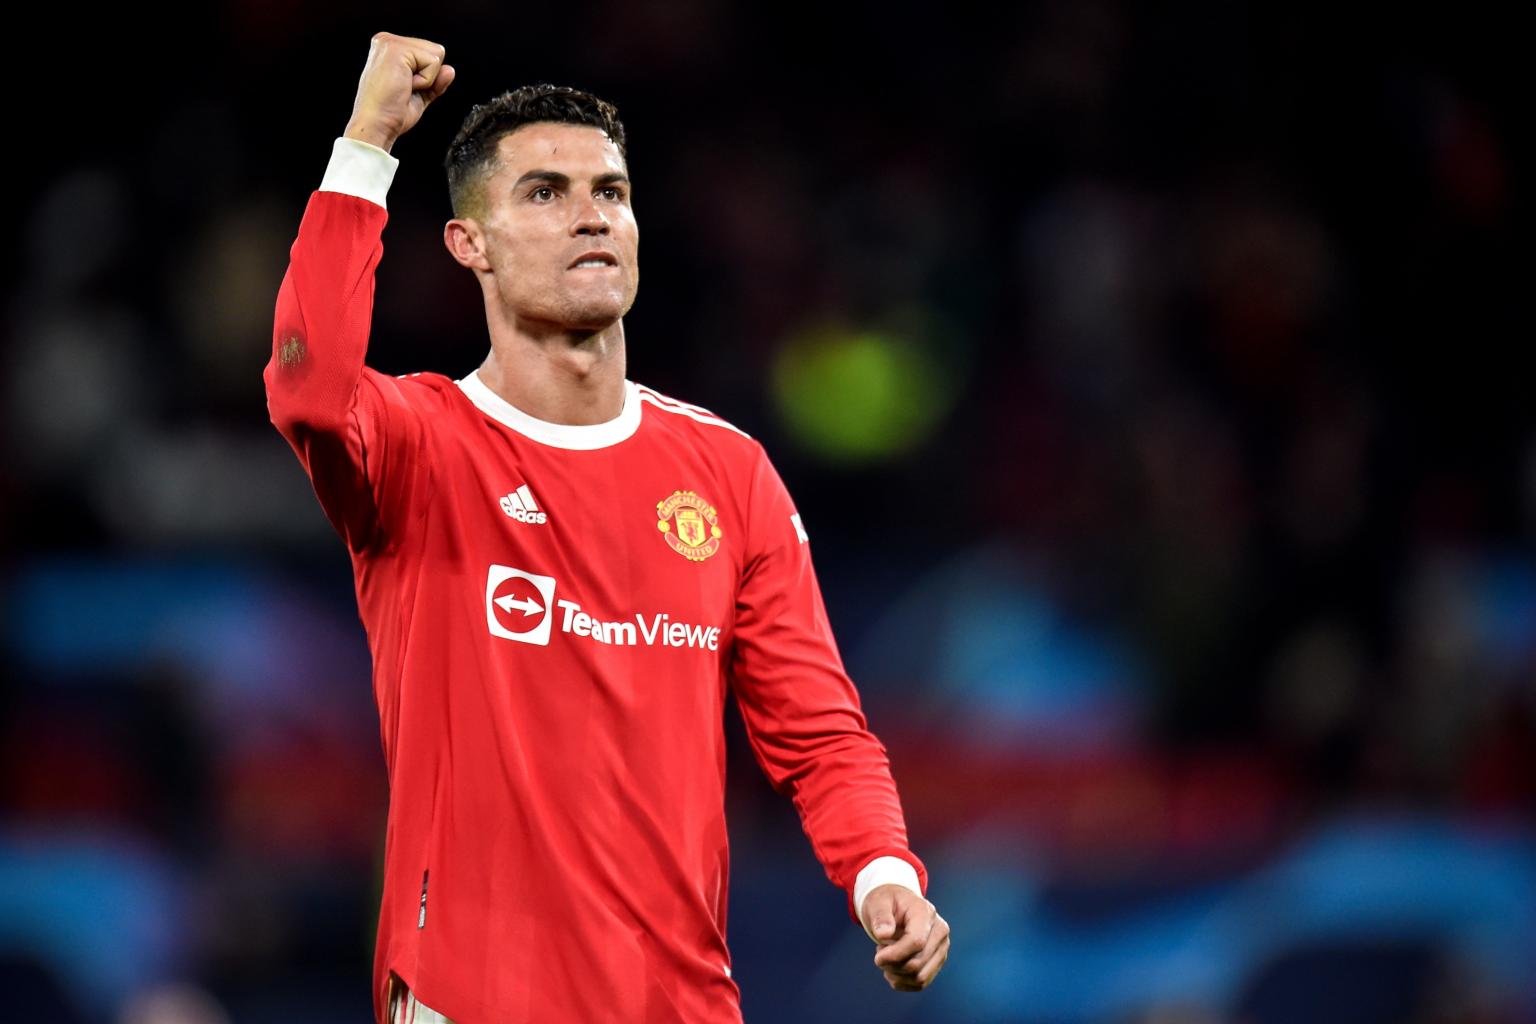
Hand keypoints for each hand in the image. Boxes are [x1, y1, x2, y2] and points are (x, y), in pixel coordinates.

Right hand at [343, 32, 454, 152]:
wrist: (376, 125)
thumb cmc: (391, 114)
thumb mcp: (420, 95)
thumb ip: (435, 81)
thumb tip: (450, 70)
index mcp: (390, 49)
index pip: (430, 54)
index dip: (428, 78)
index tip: (406, 90)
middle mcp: (387, 41)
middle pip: (436, 51)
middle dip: (429, 77)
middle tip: (404, 90)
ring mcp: (390, 43)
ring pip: (436, 55)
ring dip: (426, 79)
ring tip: (403, 87)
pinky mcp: (396, 49)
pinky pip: (433, 63)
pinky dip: (425, 81)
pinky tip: (404, 86)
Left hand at [862, 883, 950, 990]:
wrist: (896, 906)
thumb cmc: (886, 902)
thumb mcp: (877, 903)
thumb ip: (880, 916)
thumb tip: (883, 934)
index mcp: (926, 913)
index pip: (916, 942)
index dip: (895, 955)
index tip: (877, 957)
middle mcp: (940, 931)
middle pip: (918, 963)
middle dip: (892, 965)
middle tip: (879, 954)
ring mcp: (941, 948)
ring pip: (921, 977)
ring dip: (897, 975)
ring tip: (886, 959)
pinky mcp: (937, 962)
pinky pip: (921, 983)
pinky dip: (902, 982)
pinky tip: (892, 969)